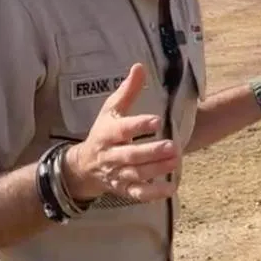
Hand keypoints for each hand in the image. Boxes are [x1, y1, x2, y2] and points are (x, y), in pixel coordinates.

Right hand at [63, 64, 179, 203]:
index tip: (157, 121)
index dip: (139, 125)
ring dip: (156, 170)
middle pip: (130, 155)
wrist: (84, 166)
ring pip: (136, 174)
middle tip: (173, 146)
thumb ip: (128, 90)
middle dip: (151, 152)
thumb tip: (139, 66)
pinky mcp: (123, 188)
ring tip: (176, 161)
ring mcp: (117, 173)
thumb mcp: (111, 110)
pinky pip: (138, 193)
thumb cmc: (103, 132)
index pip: (123, 129)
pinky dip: (153, 193)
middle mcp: (111, 154)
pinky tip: (170, 187)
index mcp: (108, 132)